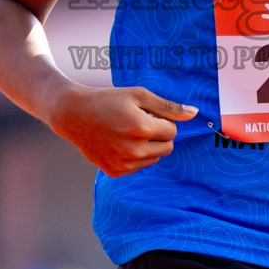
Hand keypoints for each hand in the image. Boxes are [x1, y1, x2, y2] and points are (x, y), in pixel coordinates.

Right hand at [49, 84, 196, 176]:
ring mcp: (123, 164)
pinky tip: (119, 143)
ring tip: (128, 132)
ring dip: (148, 147)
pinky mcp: (115, 172)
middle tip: (140, 123)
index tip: (147, 114)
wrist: (74, 115)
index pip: (172, 131)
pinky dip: (135, 156)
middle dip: (159, 135)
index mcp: (141, 128)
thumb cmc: (108, 100)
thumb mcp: (139, 96)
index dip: (162, 120)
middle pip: (167, 148)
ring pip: (154, 159)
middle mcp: (133, 150)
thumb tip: (194, 114)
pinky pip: (138, 166)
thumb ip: (168, 106)